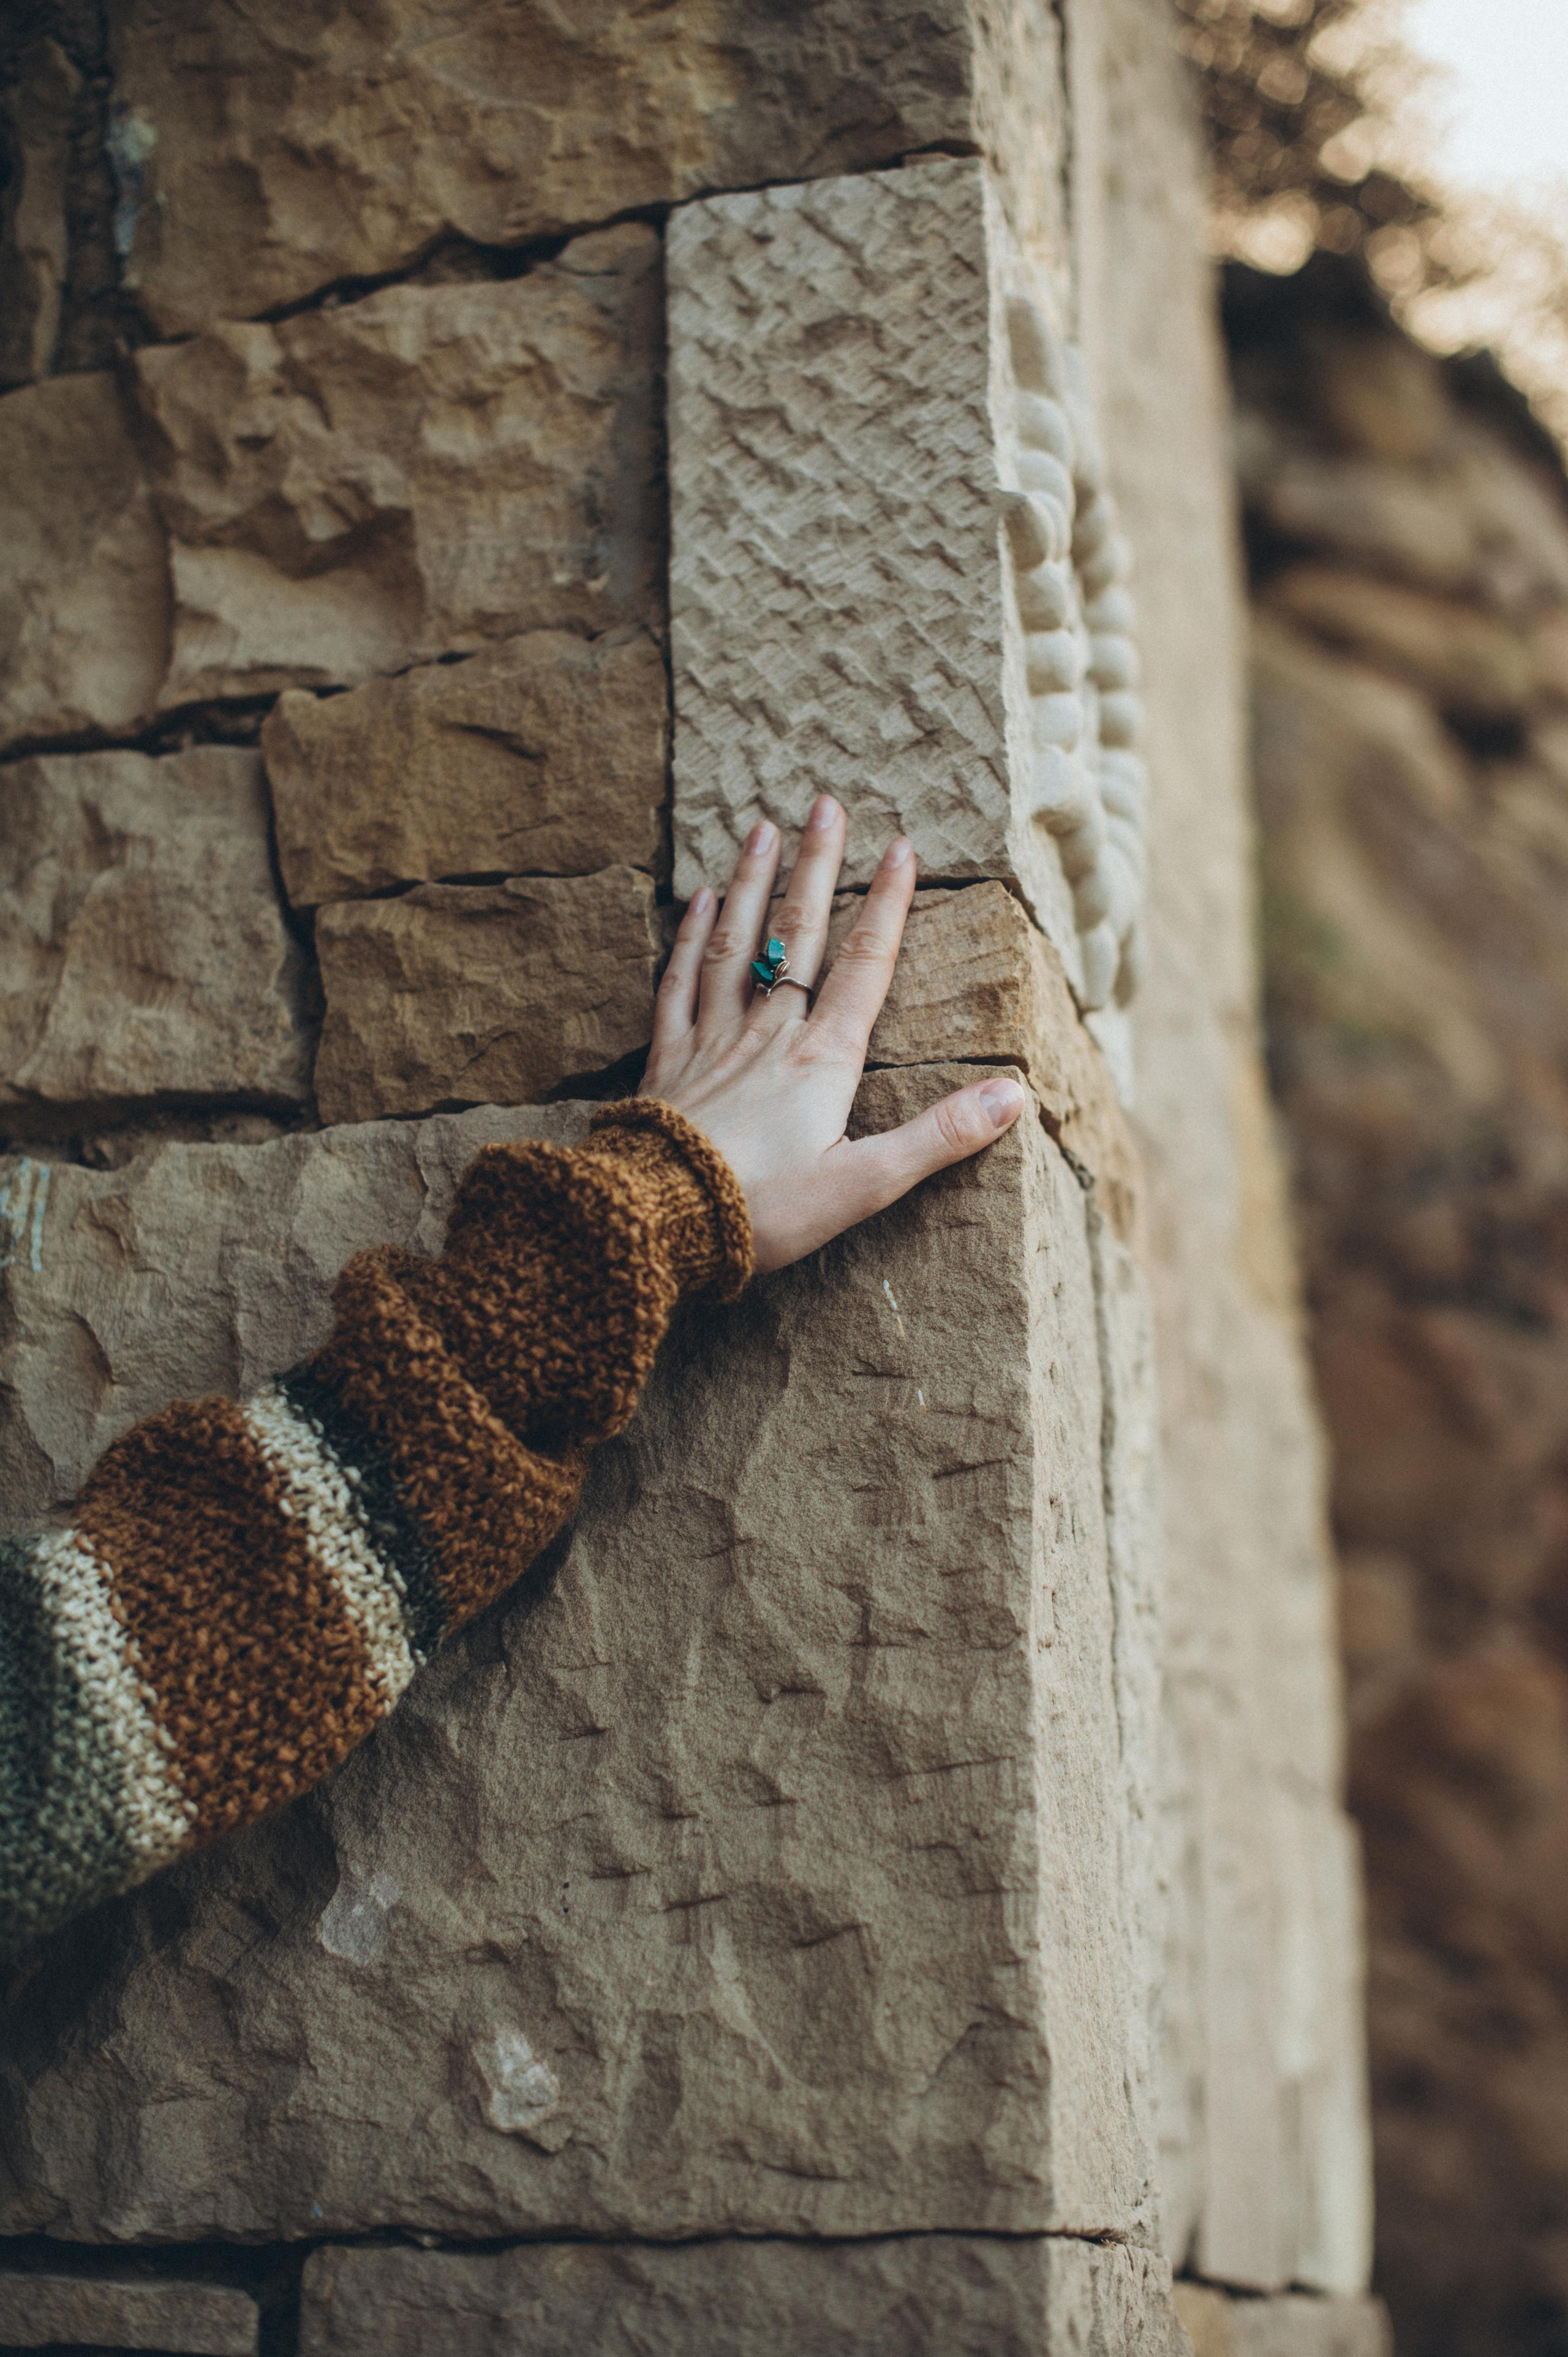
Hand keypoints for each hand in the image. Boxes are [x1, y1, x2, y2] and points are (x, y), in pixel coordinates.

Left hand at [639, 797, 1027, 1272]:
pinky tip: (697, 901)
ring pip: (736, 944)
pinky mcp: (668, 1061)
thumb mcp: (865, 1184)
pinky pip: (679, 984)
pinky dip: (689, 938)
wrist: (660, 1223)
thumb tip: (1014, 1096)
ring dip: (752, 884)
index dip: (887, 905)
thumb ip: (938, 1136)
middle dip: (817, 868)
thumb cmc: (766, 1209)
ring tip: (763, 828)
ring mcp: (713, 1041)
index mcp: (823, 1061)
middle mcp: (769, 1035)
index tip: (901, 846)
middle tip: (826, 804)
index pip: (864, 966)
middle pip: (798, 936)